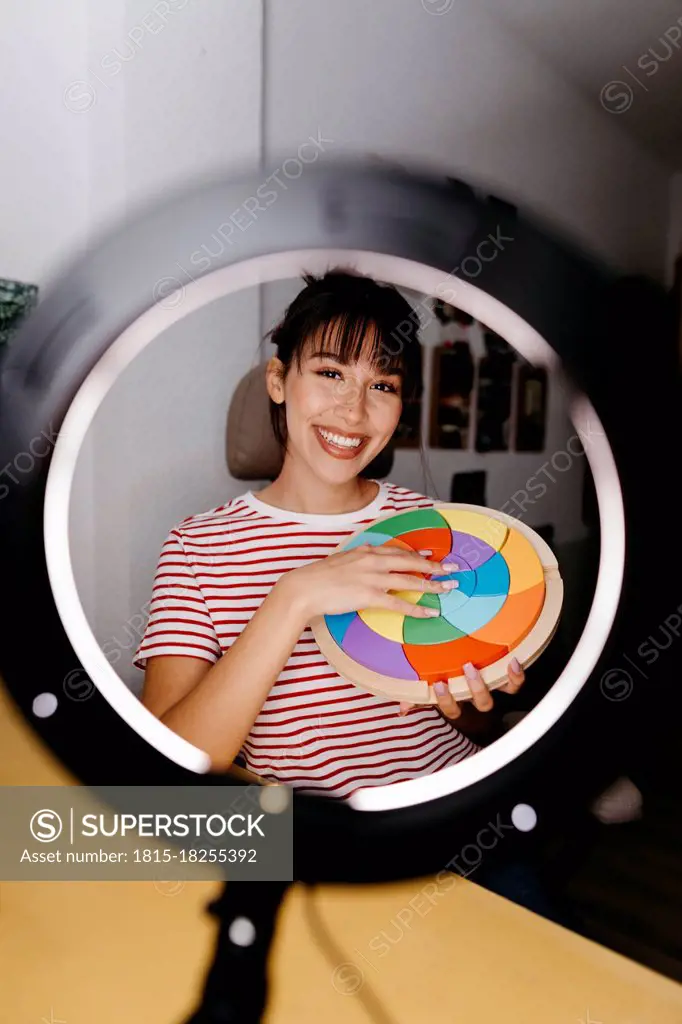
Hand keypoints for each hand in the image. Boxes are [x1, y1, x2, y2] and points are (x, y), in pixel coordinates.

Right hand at [280, 544, 458, 625]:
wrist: (304, 587)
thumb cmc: (320, 577)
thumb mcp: (342, 560)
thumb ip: (359, 559)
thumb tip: (369, 560)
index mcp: (366, 550)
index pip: (398, 551)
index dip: (417, 554)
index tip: (431, 556)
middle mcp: (373, 560)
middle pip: (411, 562)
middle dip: (435, 566)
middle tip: (453, 569)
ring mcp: (372, 577)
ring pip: (410, 580)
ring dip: (433, 585)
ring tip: (449, 589)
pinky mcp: (369, 595)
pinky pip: (399, 602)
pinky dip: (417, 608)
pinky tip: (430, 612)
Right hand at [398, 658, 525, 721]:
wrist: (477, 669)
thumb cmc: (449, 680)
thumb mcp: (434, 690)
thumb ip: (418, 697)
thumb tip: (401, 709)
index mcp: (460, 702)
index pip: (454, 709)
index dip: (448, 701)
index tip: (439, 685)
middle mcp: (477, 698)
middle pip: (481, 703)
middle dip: (474, 688)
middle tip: (466, 667)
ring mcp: (493, 690)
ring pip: (498, 694)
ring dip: (492, 682)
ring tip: (480, 664)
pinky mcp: (507, 682)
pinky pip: (515, 685)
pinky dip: (515, 676)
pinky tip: (512, 661)